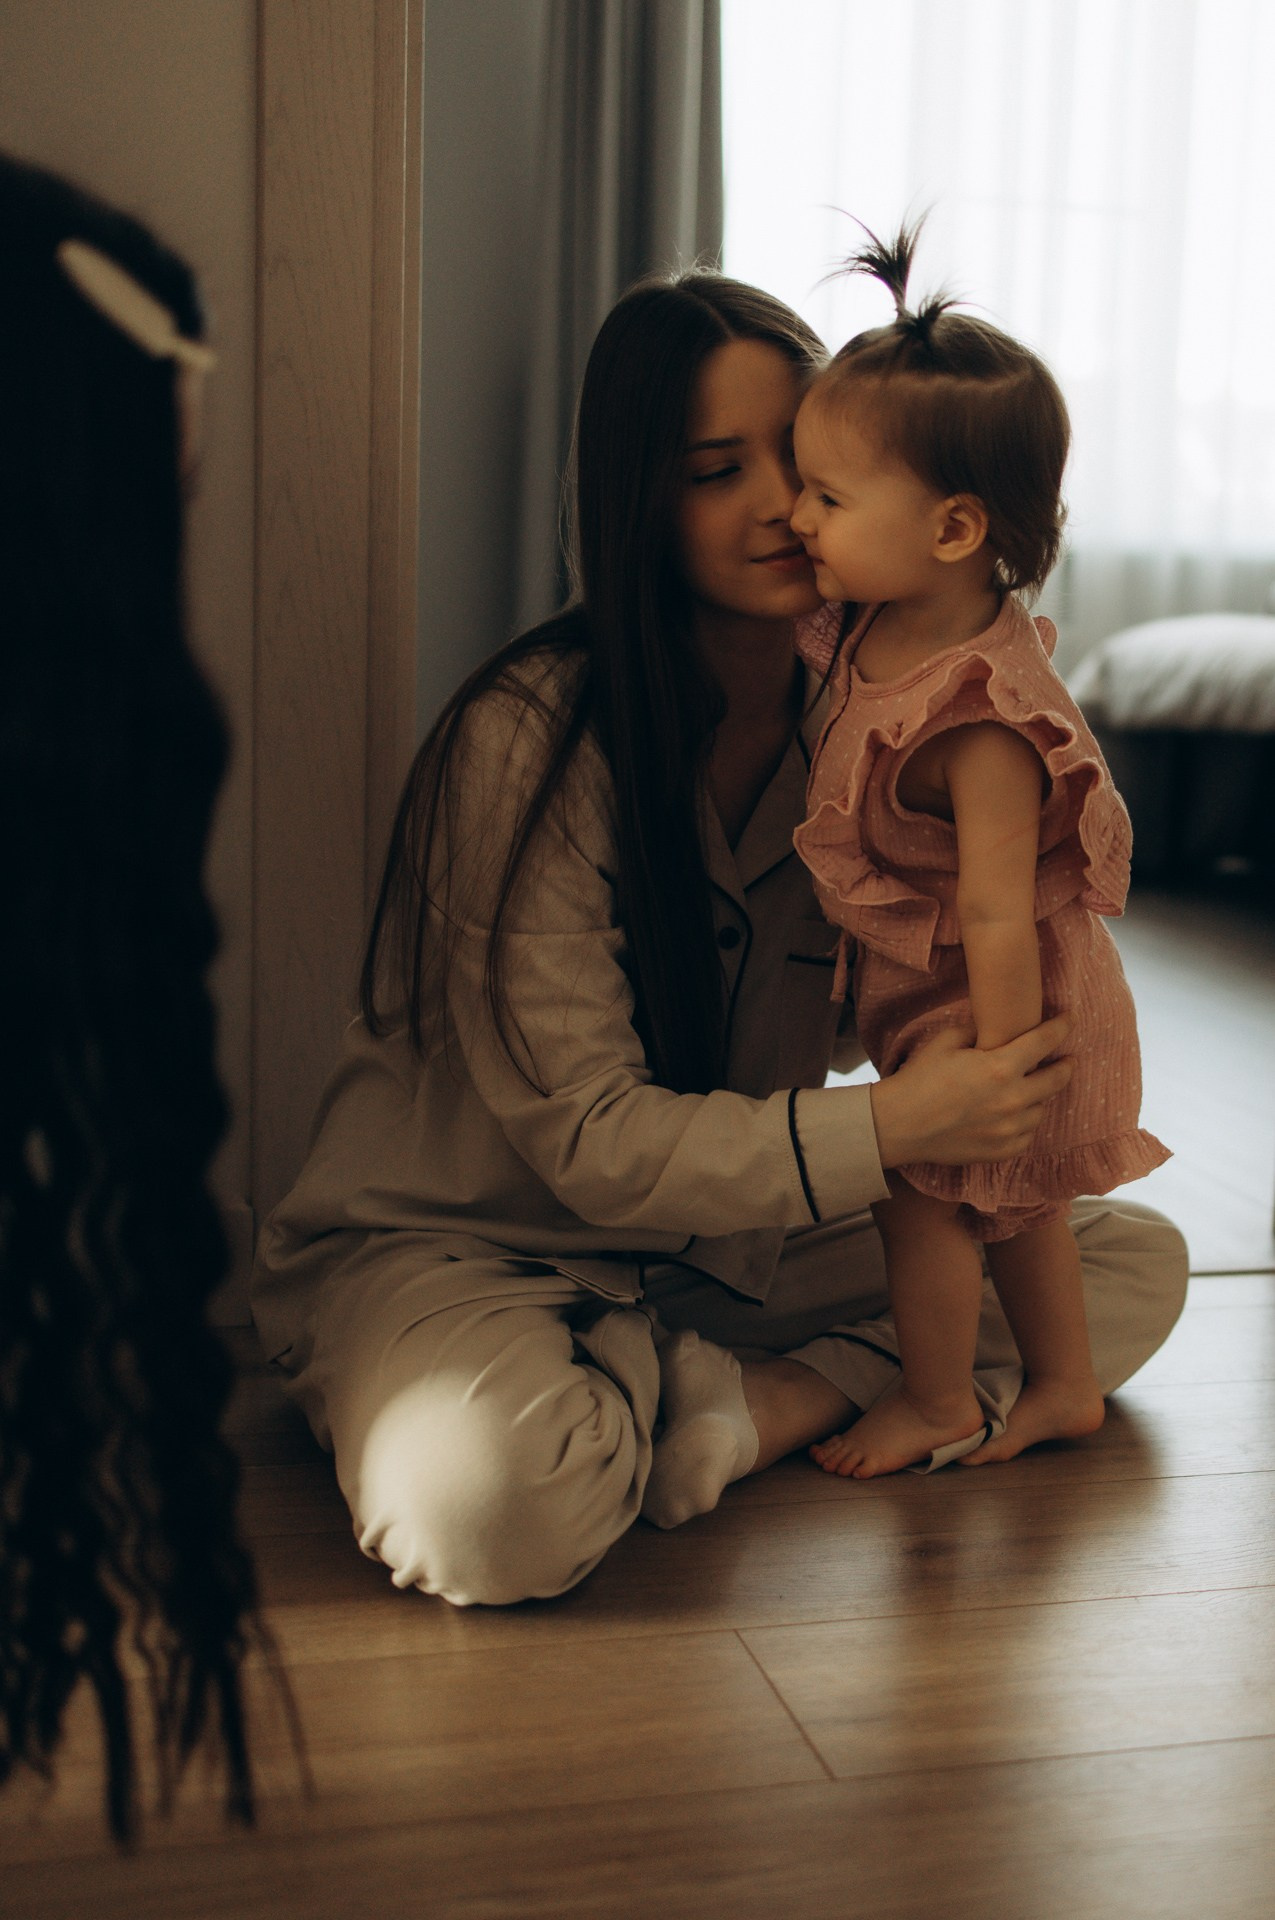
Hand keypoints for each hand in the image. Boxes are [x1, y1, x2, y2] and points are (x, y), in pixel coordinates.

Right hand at [869, 1015, 1072, 1168]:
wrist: (899, 1125)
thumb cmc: (919, 1080)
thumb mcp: (946, 1042)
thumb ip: (976, 1030)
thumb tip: (993, 1023)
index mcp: (1000, 1067)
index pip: (1044, 1041)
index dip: (1061, 1027)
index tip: (1069, 1020)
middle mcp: (1012, 1100)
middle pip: (1057, 1079)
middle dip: (1065, 1066)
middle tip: (1068, 1060)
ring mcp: (1010, 1129)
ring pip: (1042, 1109)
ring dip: (1039, 1096)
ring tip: (1031, 1089)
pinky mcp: (1002, 1151)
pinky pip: (1027, 1134)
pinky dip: (1025, 1123)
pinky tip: (1014, 1115)